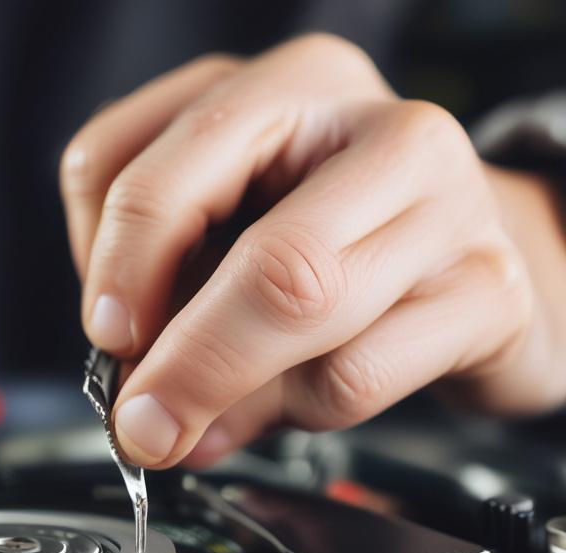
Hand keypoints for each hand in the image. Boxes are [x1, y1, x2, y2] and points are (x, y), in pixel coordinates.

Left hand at [61, 34, 565, 468]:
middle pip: (257, 250)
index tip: (106, 335)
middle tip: (140, 420)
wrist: (477, 257)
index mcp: (280, 88)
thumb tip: (138, 400)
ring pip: (310, 308)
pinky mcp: (490, 289)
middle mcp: (374, 128)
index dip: (112, 259)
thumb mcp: (232, 236)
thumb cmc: (339, 241)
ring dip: (231, 392)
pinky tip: (283, 408)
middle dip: (181, 358)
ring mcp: (449, 204)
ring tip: (203, 421)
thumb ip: (174, 294)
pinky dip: (297, 411)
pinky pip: (361, 372)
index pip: (146, 154)